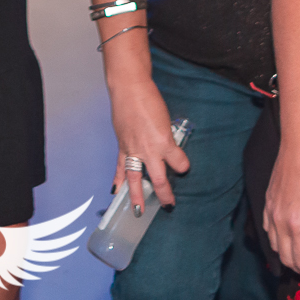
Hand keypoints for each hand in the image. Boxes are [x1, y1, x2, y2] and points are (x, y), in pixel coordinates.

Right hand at [106, 74, 188, 210]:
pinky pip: (120, 168)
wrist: (128, 89)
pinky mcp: (122, 146)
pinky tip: (116, 193)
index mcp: (164, 141)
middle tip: (169, 204)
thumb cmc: (149, 100)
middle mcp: (149, 149)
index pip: (179, 162)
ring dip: (138, 196)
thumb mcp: (165, 120)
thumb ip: (166, 138)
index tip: (183, 168)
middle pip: (158, 179)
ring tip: (139, 211)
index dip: (183, 166)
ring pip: (136, 178)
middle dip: (164, 193)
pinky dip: (118, 181)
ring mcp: (133, 150)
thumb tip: (167, 150)